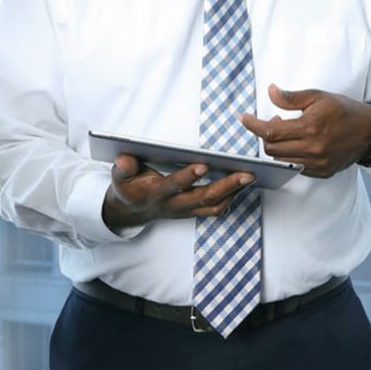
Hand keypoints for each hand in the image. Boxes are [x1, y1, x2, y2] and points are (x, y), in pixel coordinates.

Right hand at [101, 154, 253, 230]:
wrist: (130, 212)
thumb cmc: (128, 188)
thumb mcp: (119, 177)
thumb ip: (122, 168)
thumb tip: (125, 159)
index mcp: (156, 194)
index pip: (174, 186)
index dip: (188, 177)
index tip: (204, 165)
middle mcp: (174, 205)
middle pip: (204, 198)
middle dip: (227, 186)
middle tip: (248, 173)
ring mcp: (185, 211)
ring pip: (214, 205)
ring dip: (234, 192)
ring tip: (251, 175)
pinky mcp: (192, 211)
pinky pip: (215, 208)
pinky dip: (230, 197)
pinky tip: (242, 183)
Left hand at [237, 84, 370, 177]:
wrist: (369, 131)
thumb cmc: (343, 110)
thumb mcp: (317, 97)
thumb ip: (291, 98)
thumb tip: (270, 92)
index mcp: (310, 127)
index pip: (270, 131)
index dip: (253, 125)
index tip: (244, 118)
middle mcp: (313, 148)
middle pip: (271, 149)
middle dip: (264, 136)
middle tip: (272, 121)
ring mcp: (317, 163)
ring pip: (281, 161)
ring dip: (276, 147)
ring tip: (285, 132)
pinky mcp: (322, 172)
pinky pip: (295, 168)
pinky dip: (289, 157)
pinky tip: (296, 144)